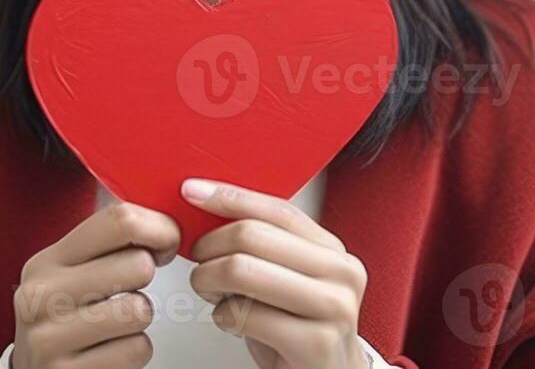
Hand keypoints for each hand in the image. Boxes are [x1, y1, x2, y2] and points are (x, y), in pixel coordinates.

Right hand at [11, 201, 180, 368]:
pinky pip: (137, 349)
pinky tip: (111, 350)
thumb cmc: (65, 321)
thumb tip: (163, 212)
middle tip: (131, 288)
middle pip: (137, 264)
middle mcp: (41, 296)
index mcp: (46, 261)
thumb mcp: (71, 274)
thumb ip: (108, 242)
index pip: (118, 220)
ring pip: (140, 310)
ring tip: (116, 323)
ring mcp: (50, 338)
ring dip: (141, 318)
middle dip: (147, 278)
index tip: (166, 241)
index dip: (159, 227)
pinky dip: (135, 351)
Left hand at [183, 178, 370, 368]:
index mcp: (333, 250)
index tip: (193, 192)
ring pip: (242, 270)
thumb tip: (210, 208)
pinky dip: (222, 316)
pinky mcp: (316, 343)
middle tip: (198, 261)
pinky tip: (230, 321)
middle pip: (253, 235)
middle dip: (210, 246)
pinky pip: (244, 314)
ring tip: (208, 290)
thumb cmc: (299, 333)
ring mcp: (333, 307)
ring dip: (208, 280)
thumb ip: (263, 247)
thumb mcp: (287, 281)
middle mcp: (340, 273)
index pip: (277, 209)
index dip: (230, 197)